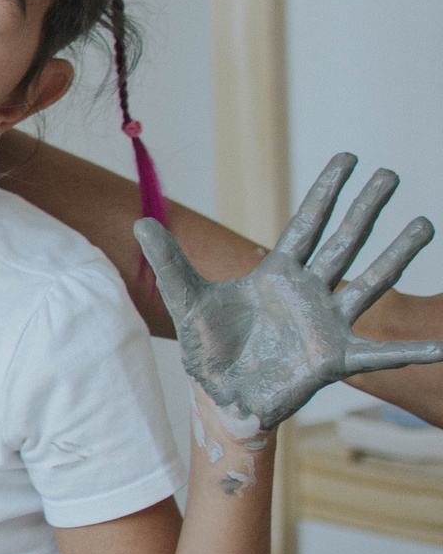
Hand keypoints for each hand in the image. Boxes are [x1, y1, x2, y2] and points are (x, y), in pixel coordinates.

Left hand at [136, 153, 442, 433]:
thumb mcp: (185, 299)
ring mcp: (326, 324)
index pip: (306, 223)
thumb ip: (169, 261)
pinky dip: (411, 352)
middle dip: (366, 208)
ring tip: (424, 224)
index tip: (348, 157)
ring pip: (368, 283)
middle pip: (343, 241)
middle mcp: (309, 293)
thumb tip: (140, 221)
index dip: (326, 191)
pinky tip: (442, 346)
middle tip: (392, 173)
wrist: (220, 395)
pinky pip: (379, 354)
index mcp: (276, 274)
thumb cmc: (209, 347)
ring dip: (396, 255)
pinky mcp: (334, 360)